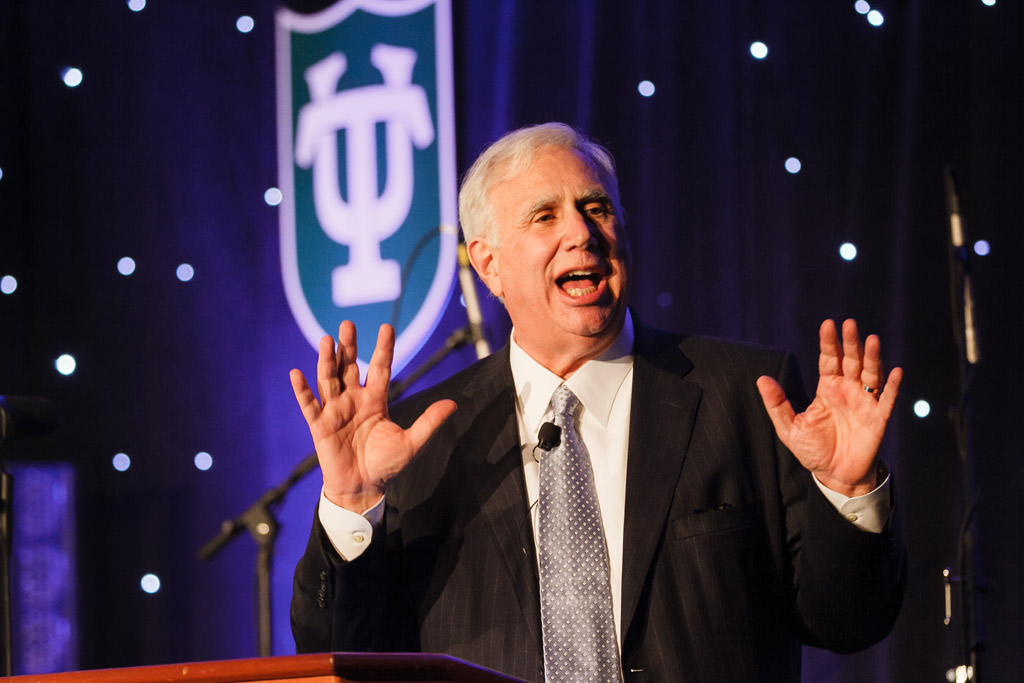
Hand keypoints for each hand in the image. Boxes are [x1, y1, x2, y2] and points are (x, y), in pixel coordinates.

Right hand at [290, 321, 456, 511]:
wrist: (363, 489)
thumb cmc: (386, 465)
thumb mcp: (412, 443)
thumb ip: (429, 422)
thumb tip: (453, 404)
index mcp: (376, 400)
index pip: (380, 368)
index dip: (383, 348)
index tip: (386, 327)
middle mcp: (354, 399)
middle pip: (350, 366)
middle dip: (348, 346)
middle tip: (347, 324)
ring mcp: (335, 410)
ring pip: (329, 379)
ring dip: (326, 360)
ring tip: (326, 339)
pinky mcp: (320, 425)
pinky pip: (309, 405)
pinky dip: (302, 390)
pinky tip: (296, 373)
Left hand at [756, 319, 901, 496]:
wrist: (835, 476)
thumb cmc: (813, 450)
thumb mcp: (789, 428)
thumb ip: (777, 404)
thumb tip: (761, 379)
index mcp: (827, 389)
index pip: (829, 360)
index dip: (829, 343)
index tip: (828, 324)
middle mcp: (848, 390)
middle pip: (851, 361)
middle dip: (850, 343)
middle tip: (849, 324)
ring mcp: (865, 403)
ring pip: (871, 374)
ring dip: (873, 357)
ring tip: (872, 339)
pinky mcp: (879, 419)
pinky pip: (888, 400)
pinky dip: (893, 386)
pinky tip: (896, 371)